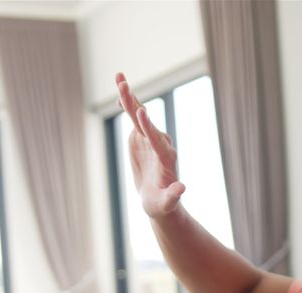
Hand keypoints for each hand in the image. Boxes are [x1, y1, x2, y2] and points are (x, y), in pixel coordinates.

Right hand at [116, 72, 185, 218]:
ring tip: (119, 78)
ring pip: (139, 115)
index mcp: (166, 158)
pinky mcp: (141, 137)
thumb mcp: (166, 204)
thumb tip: (182, 189)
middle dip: (135, 104)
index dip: (149, 126)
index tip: (141, 112)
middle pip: (146, 122)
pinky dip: (128, 105)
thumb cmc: (163, 205)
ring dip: (129, 97)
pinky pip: (134, 118)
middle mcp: (160, 144)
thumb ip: (173, 196)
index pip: (157, 140)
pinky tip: (120, 90)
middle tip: (124, 85)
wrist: (159, 199)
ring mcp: (150, 138)